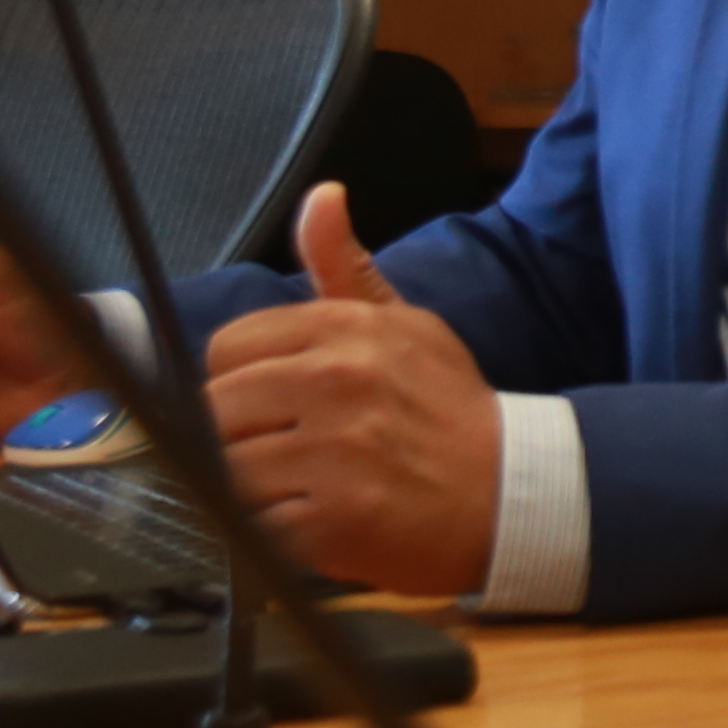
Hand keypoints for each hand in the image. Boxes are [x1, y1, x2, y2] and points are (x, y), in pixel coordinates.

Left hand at [202, 185, 500, 599]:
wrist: (512, 488)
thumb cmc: (447, 407)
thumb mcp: (405, 323)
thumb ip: (345, 267)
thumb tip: (322, 195)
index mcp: (345, 329)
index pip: (227, 348)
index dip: (238, 380)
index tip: (270, 402)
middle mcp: (337, 382)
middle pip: (215, 411)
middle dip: (237, 437)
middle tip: (281, 452)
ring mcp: (335, 453)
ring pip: (226, 471)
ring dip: (250, 489)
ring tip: (296, 488)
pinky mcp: (334, 520)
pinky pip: (253, 526)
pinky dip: (270, 532)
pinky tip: (309, 521)